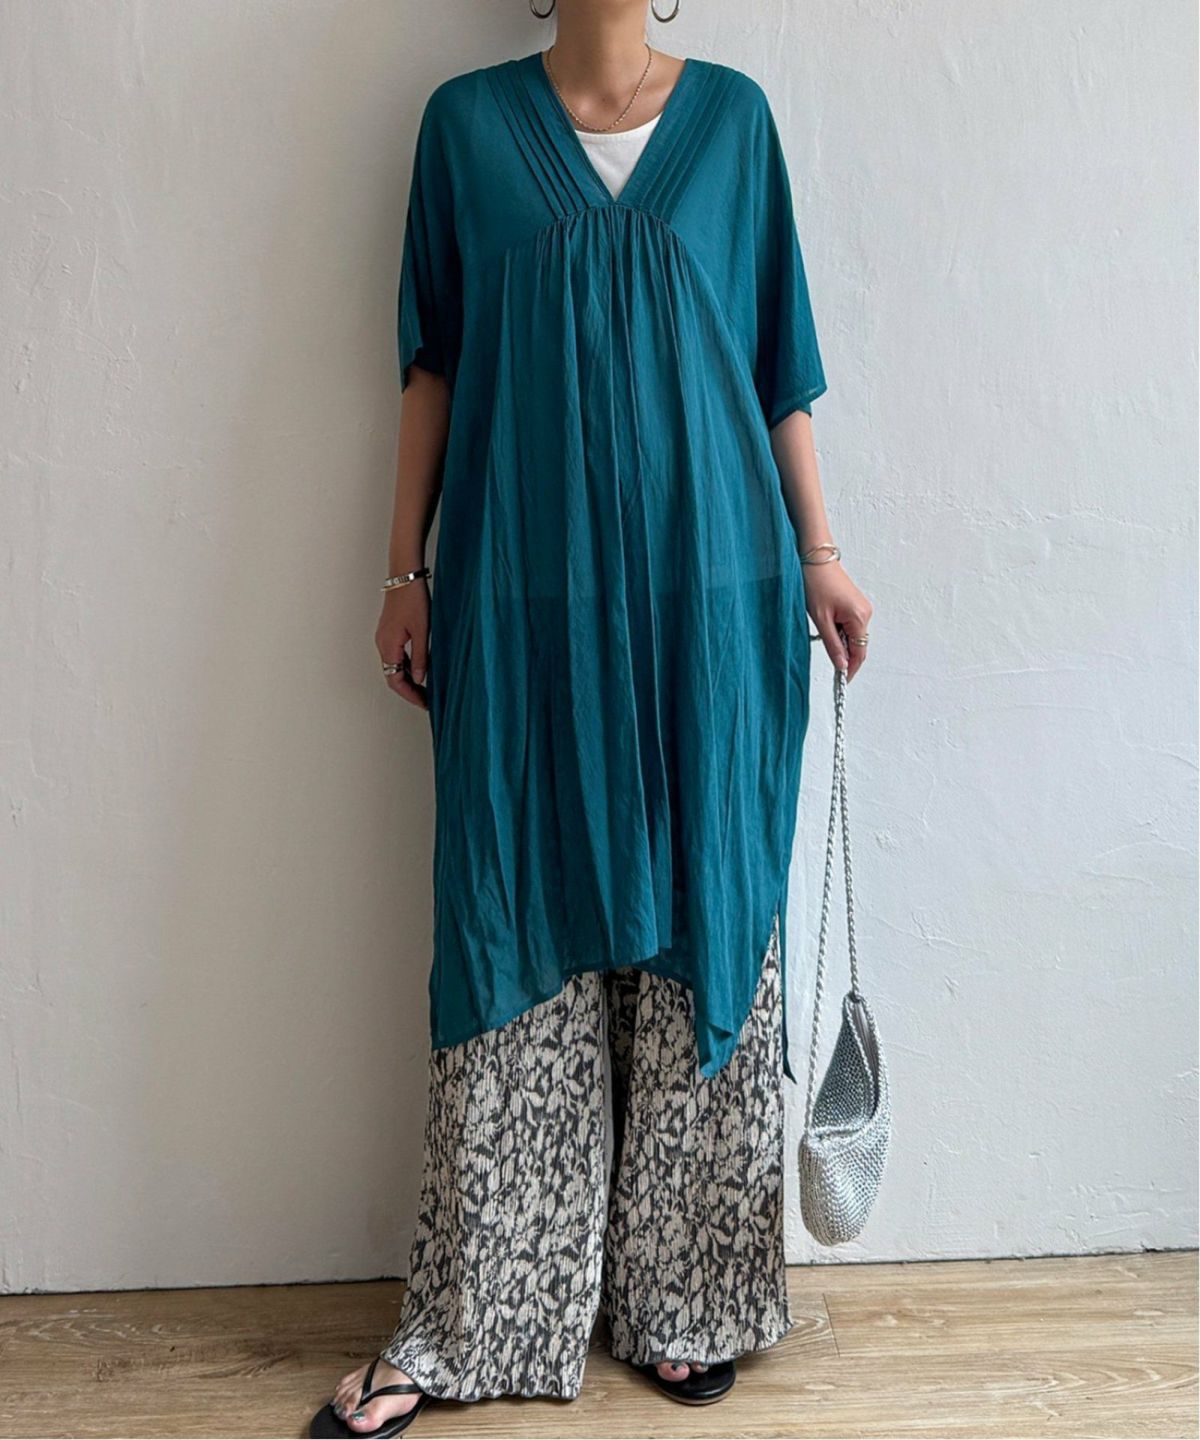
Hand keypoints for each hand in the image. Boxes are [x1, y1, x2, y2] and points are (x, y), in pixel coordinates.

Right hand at [376, 580, 428, 708]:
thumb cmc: (413, 598)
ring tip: (427, 688)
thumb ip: (421, 657)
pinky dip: (407, 666)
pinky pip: (396, 656)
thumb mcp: (422, 631)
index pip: (395, 680)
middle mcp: (383, 644)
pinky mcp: (390, 632)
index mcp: (388, 646)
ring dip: (409, 679)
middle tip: (427, 700)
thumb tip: (420, 678)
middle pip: (393, 676)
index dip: (410, 695)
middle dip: (410, 690)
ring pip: (394, 666)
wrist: (404, 575)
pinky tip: (422, 669)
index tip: (424, 703)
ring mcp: (385, 638)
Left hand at [804, 561, 872, 680]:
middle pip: (858, 644)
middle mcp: (865, 612)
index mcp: (859, 617)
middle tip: (827, 659)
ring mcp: (862, 607)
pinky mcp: (855, 604)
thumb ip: (833, 644)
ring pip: (853, 635)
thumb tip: (842, 665)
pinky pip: (850, 625)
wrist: (815, 557)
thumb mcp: (821, 619)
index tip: (842, 681)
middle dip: (844, 654)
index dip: (852, 668)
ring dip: (840, 641)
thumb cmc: (816, 583)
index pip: (860, 652)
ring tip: (821, 632)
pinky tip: (826, 624)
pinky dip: (839, 631)